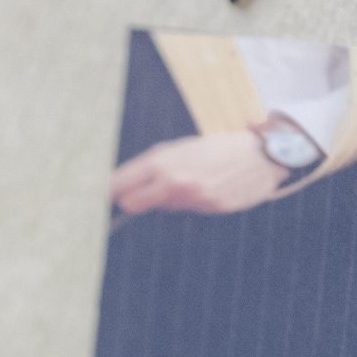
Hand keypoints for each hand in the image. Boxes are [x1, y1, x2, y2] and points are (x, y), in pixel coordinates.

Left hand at [109, 131, 288, 216]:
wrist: (260, 154)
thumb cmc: (218, 146)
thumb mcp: (181, 147)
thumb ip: (154, 165)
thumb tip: (125, 185)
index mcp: (163, 161)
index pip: (120, 183)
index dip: (106, 191)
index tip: (95, 197)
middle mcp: (174, 181)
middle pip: (131, 204)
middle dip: (131, 200)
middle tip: (134, 194)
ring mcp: (192, 198)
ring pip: (162, 208)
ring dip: (167, 199)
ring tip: (190, 180)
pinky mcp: (209, 210)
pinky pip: (188, 210)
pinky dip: (191, 202)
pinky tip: (207, 187)